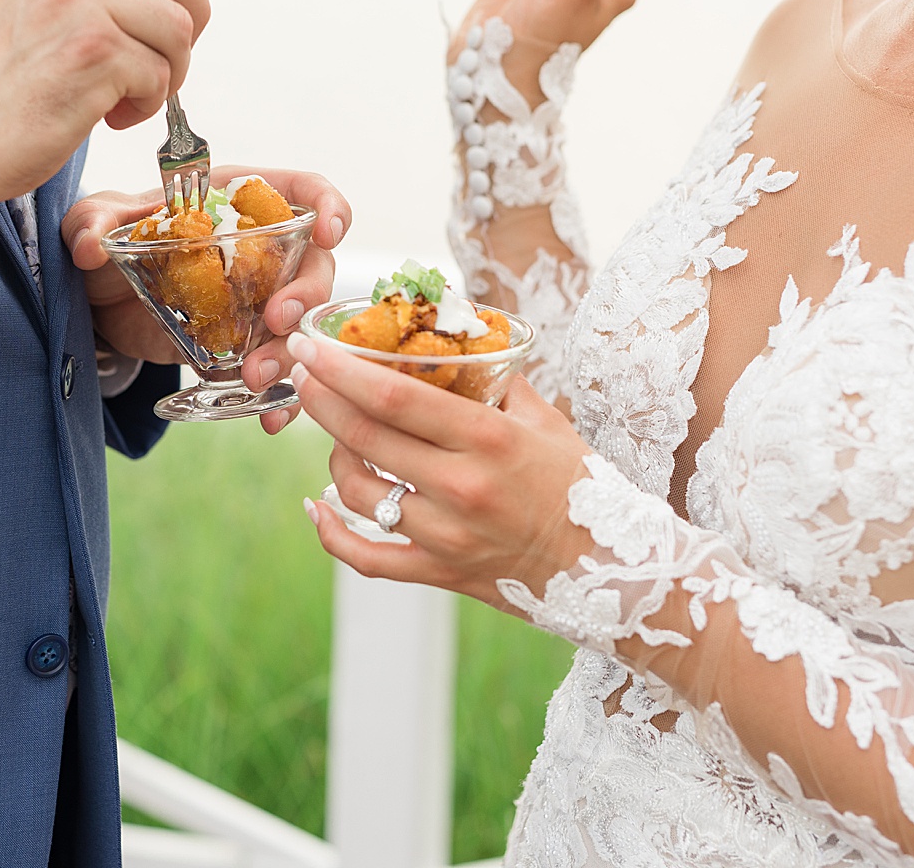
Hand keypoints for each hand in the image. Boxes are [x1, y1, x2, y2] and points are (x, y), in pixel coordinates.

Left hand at [63, 168, 351, 435]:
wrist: (98, 304)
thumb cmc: (110, 243)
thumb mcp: (95, 222)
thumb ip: (91, 223)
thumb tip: (90, 246)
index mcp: (237, 203)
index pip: (303, 192)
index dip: (328, 206)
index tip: (329, 234)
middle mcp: (262, 250)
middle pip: (314, 266)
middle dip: (305, 296)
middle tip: (274, 321)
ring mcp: (258, 301)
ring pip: (301, 325)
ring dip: (290, 352)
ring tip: (254, 378)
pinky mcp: (244, 345)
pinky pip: (278, 370)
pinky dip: (281, 398)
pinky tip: (267, 417)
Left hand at [284, 332, 596, 605]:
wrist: (613, 571)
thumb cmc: (581, 486)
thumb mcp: (547, 422)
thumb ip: (497, 381)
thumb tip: (454, 340)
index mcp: (490, 440)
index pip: (396, 399)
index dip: (342, 370)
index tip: (310, 346)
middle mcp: (462, 488)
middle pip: (366, 439)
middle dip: (321, 400)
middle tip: (300, 372)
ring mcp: (447, 537)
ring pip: (357, 494)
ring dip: (333, 458)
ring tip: (336, 436)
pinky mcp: (440, 574)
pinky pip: (367, 558)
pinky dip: (331, 534)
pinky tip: (315, 507)